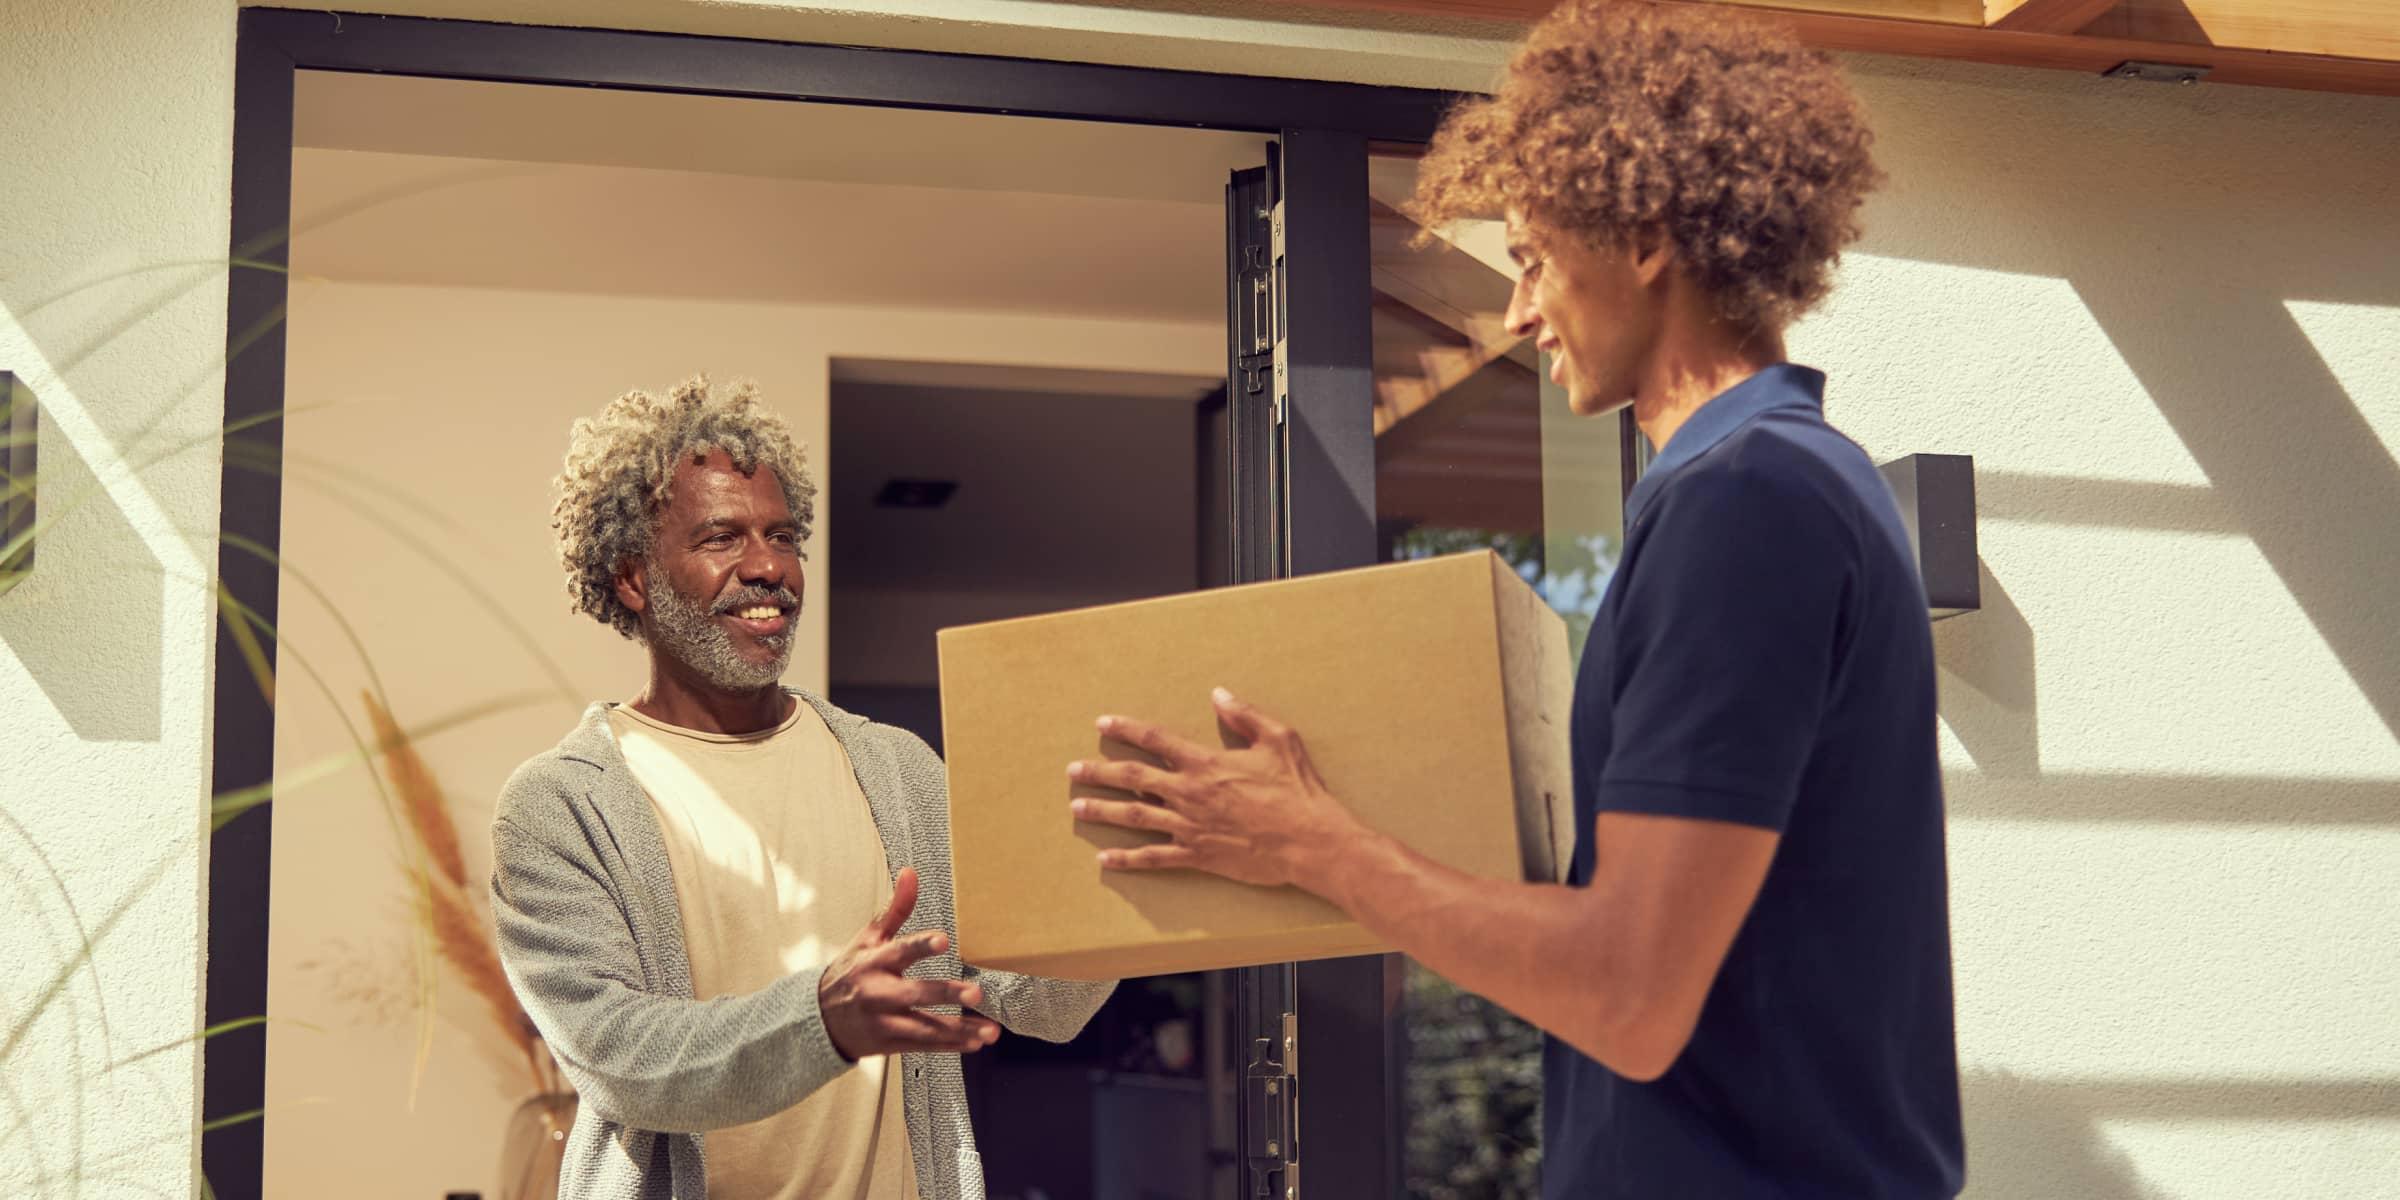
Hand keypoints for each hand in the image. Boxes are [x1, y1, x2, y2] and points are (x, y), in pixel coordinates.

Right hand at [818, 867, 999, 1060]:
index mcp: (874, 962)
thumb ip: (895, 909)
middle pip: (915, 994)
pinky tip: (975, 1043)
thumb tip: (910, 872)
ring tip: (989, 1031)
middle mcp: (879, 992)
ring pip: (925, 1028)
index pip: (899, 951)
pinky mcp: (889, 1043)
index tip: (944, 941)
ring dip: (959, 1030)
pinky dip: (950, 1046)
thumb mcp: (867, 939)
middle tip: (976, 993)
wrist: (818, 1020)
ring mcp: (884, 1021)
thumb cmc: (850, 973)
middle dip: (947, 994)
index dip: (920, 946)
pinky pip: (924, 1046)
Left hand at [1067, 688, 1367, 890]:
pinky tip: (1105, 860)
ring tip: (1076, 808)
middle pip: (1132, 778)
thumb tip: (1219, 694)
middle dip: (1098, 772)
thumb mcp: (1278, 739)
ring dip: (1102, 811)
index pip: (1155, 740)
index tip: (1102, 722)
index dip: (1126, 729)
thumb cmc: (1297, 790)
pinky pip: (1154, 857)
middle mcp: (1189, 793)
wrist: (1310, 841)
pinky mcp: (1198, 856)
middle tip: (1072, 770)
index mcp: (1205, 763)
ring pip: (1134, 817)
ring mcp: (1190, 827)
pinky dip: (1127, 860)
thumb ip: (1245, 715)